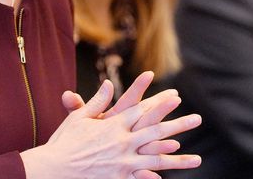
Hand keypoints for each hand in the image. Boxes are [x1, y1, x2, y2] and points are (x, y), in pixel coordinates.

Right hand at [22, 73, 200, 177]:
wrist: (54, 170)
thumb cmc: (64, 142)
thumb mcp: (79, 118)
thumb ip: (97, 101)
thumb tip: (108, 84)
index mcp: (113, 125)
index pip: (141, 109)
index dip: (159, 101)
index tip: (175, 95)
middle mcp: (122, 143)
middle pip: (156, 131)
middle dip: (179, 125)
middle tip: (197, 119)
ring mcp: (123, 163)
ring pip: (157, 160)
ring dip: (179, 160)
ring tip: (197, 159)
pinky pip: (142, 177)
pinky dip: (157, 176)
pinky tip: (171, 178)